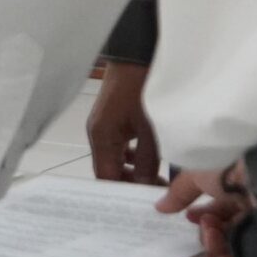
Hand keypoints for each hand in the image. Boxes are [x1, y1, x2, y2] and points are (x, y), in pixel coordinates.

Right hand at [88, 62, 162, 184]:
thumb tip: (147, 187)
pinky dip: (134, 156)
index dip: (122, 193)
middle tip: (155, 193)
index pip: (105, 177)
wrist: (137, 52)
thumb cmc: (143, 87)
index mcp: (102, 137)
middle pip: (108, 170)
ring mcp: (104, 125)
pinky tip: (152, 159)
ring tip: (157, 180)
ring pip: (116, 158)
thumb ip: (149, 160)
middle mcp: (98, 133)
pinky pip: (120, 145)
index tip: (142, 203)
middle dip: (130, 183)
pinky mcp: (113, 118)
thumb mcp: (151, 127)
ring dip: (134, 171)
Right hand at [157, 164, 252, 256]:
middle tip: (206, 226)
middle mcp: (251, 213)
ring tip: (213, 236)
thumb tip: (159, 208)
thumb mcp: (199, 173)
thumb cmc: (233, 173)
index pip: (218, 212)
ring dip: (213, 245)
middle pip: (221, 233)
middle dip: (206, 233)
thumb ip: (180, 191)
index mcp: (239, 193)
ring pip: (229, 248)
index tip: (189, 217)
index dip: (201, 217)